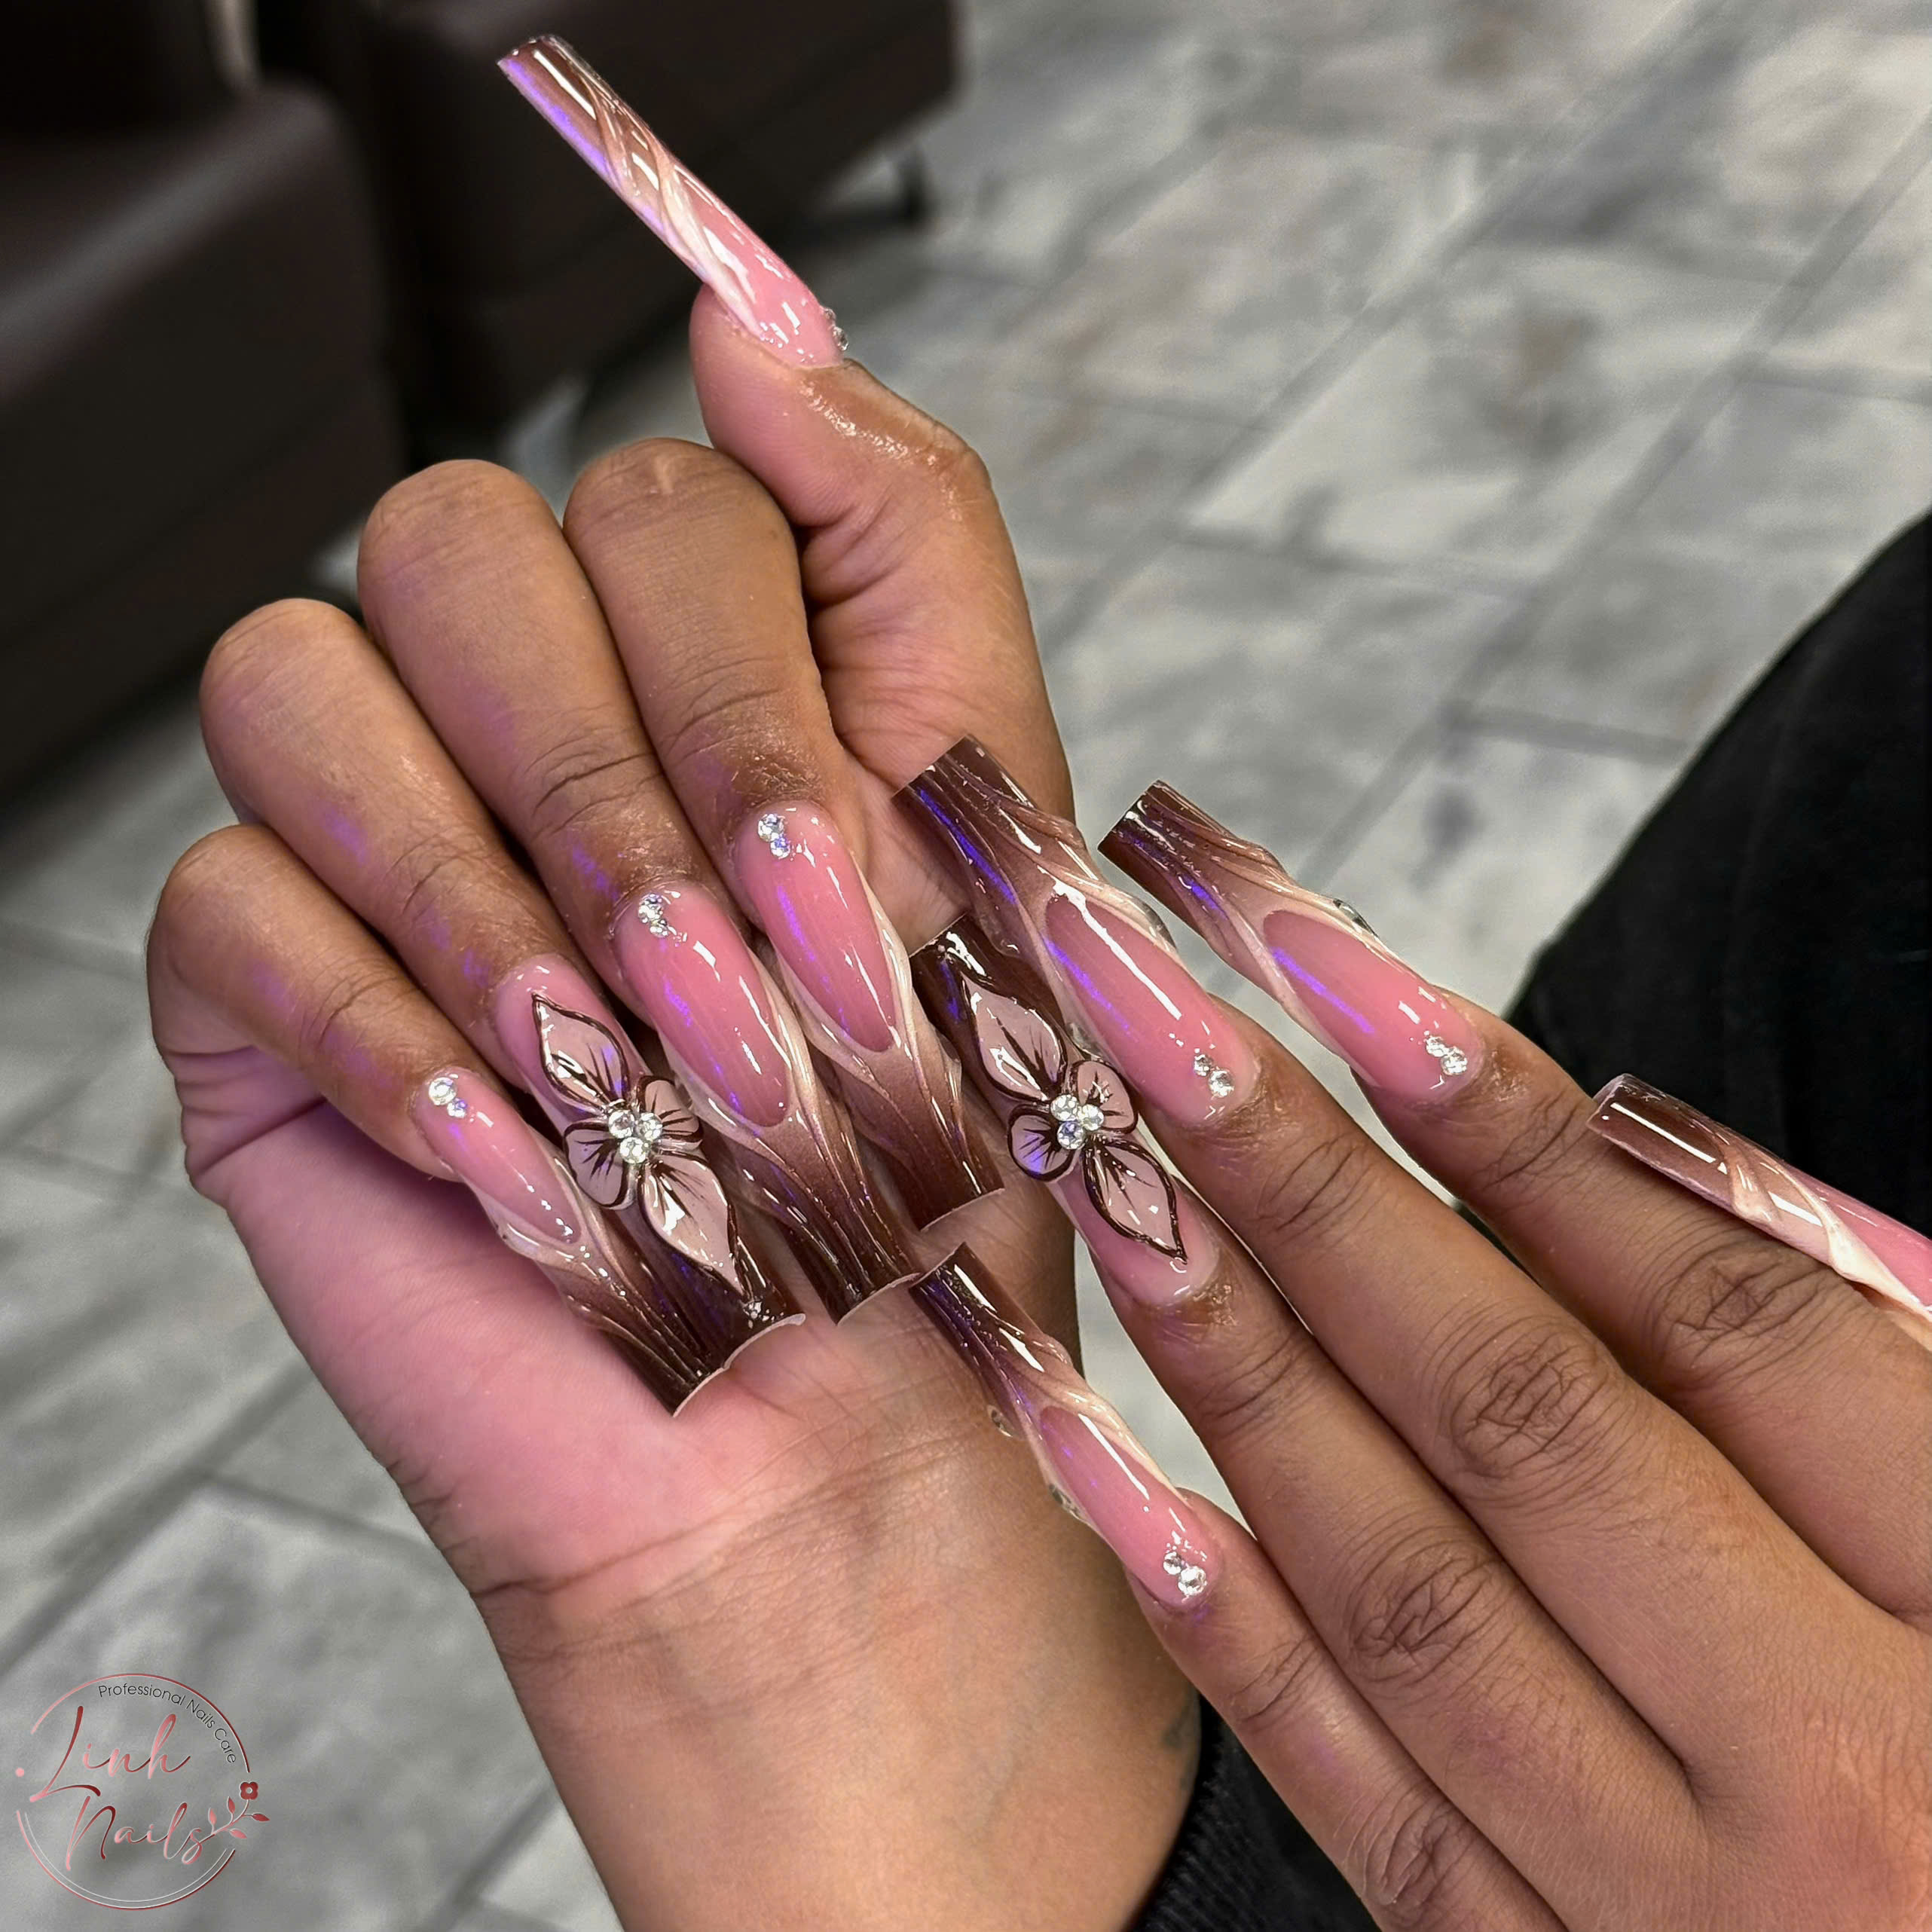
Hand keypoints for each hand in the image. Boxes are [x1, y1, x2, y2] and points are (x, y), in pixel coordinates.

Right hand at [147, 301, 1192, 1931]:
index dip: (745, 671)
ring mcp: (383, 844)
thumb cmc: (928, 1141)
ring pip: (303, 675)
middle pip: (461, 539)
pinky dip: (382, 1024)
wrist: (834, 1411)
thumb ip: (901, 534)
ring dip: (490, 889)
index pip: (666, 485)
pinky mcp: (268, 991)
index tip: (837, 860)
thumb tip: (744, 307)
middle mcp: (531, 719)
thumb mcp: (982, 809)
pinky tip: (510, 1143)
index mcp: (704, 661)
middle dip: (616, 777)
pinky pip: (226, 896)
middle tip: (728, 979)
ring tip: (617, 1064)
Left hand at [917, 769, 1930, 1927]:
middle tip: (1137, 1001)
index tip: (1321, 962)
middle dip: (1304, 1176)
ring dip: (1223, 1349)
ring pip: (1400, 1582)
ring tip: (1098, 1167)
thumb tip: (1612, 1139)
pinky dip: (1208, 1606)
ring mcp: (1669, 1909)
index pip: (1718, 1311)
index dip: (1502, 1115)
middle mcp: (1831, 1773)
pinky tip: (1086, 1446)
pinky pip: (1348, 1784)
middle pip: (1521, 1408)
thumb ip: (1866, 1344)